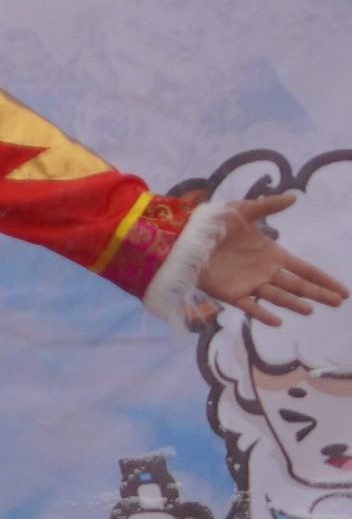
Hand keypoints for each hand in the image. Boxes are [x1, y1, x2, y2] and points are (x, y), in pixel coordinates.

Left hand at [190, 190, 346, 319]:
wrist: (183, 235)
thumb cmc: (213, 221)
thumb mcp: (242, 210)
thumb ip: (268, 206)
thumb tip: (294, 197)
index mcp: (271, 254)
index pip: (304, 269)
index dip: (323, 279)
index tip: (343, 291)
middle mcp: (264, 272)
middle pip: (297, 285)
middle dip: (318, 293)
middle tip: (338, 302)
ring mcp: (249, 284)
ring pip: (278, 296)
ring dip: (293, 302)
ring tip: (310, 309)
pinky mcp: (230, 293)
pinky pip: (250, 306)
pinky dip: (263, 314)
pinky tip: (277, 321)